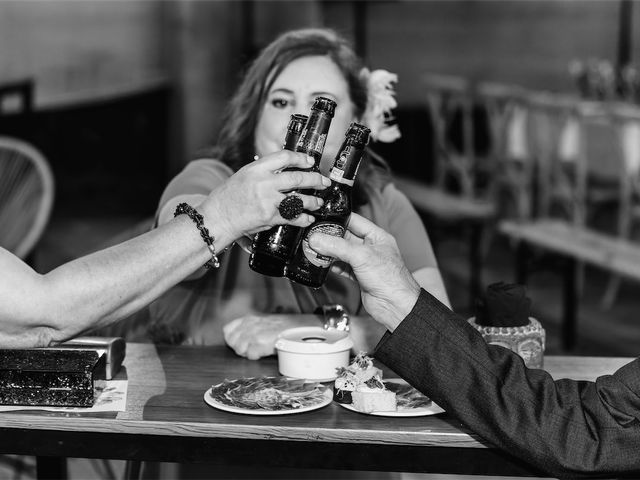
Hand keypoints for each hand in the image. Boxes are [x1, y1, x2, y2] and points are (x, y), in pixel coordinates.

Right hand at [199, 151, 329, 240]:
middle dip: (315, 180)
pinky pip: (293, 217)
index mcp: (256, 169)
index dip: (301, 158)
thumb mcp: (244, 175)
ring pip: (299, 199)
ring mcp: (268, 201)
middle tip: (323, 181)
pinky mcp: (270, 217)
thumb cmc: (228, 197)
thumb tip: (284, 168)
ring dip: (313, 201)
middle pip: (297, 178)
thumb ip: (264, 171)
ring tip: (319, 202)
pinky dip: (303, 218)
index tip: (310, 161)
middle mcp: (263, 183)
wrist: (218, 217)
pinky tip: (308, 218)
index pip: (284, 157)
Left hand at [223, 314, 316, 359]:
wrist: (297, 329)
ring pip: (239, 349)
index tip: (239, 344)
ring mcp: (255, 333)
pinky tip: (262, 352)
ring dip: (247, 352)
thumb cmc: (282, 328)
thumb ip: (248, 328)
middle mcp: (250, 325)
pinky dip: (256, 356)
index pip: (227, 331)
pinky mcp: (260, 343)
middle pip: (232, 342)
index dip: (231, 340)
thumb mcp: (261, 323)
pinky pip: (250, 355)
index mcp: (248, 319)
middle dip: (239, 348)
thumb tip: (237, 339)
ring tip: (257, 350)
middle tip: (249, 349)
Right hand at [308, 213, 419, 331]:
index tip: (321, 220)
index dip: (338, 219)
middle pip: (345, 237)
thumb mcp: (362, 256)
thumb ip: (337, 246)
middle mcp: (371, 247)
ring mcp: (365, 262)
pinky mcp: (359, 276)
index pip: (354, 221)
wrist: (395, 306)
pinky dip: (333, 266)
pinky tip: (324, 264)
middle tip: (314, 237)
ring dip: (329, 252)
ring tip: (315, 250)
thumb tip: (318, 239)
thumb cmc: (391, 279)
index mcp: (377, 236)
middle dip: (330, 237)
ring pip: (342, 252)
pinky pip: (342, 266)